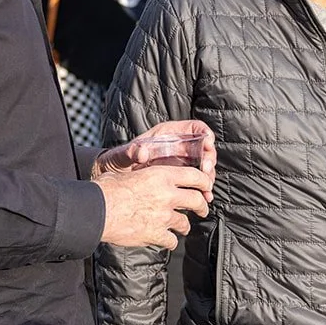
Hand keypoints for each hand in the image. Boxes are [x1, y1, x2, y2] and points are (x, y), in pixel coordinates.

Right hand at [94, 121, 216, 248]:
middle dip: (202, 206)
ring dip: (184, 226)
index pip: (195, 176)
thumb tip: (147, 175)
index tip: (206, 187)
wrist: (96, 210)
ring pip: (185, 223)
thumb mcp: (129, 172)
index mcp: (161, 175)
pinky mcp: (156, 234)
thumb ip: (146, 175)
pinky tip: (166, 240)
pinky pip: (171, 240)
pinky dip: (170, 241)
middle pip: (197, 200)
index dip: (204, 182)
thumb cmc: (106, 189)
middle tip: (202, 210)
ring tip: (181, 227)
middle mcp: (166, 195)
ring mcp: (163, 216)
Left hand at [95, 120, 216, 188]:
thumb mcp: (123, 155)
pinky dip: (202, 188)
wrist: (117, 179)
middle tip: (206, 169)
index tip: (208, 142)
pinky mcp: (180, 177)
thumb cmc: (119, 161)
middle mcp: (178, 147)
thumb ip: (131, 152)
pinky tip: (205, 196)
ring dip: (208, 176)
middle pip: (203, 148)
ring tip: (206, 188)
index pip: (194, 128)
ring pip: (203, 166)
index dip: (204, 133)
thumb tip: (142, 153)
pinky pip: (196, 181)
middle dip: (208, 158)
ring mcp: (181, 162)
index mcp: (168, 134)